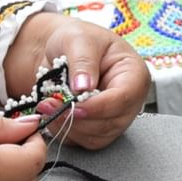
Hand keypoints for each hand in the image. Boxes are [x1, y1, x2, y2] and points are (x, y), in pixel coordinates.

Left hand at [5, 11, 149, 150]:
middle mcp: (129, 100)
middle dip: (77, 118)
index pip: (122, 98)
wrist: (64, 50)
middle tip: (49, 104)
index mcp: (134, 74)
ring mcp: (114, 118)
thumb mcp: (79, 39)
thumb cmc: (78, 40)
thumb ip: (83, 60)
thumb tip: (83, 86)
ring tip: (47, 106)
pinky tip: (52, 115)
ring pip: (96, 137)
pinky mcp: (98, 130)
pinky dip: (64, 132)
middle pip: (110, 123)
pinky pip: (83, 142)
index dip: (97, 106)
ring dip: (67, 126)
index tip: (72, 104)